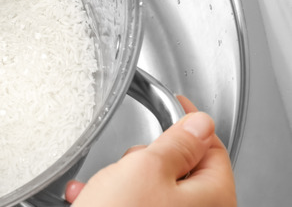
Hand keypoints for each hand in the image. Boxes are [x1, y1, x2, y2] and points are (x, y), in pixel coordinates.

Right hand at [65, 96, 235, 206]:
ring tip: (100, 187)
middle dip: (144, 158)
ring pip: (149, 187)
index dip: (190, 122)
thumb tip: (199, 124)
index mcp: (214, 197)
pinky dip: (109, 198)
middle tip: (128, 162)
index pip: (212, 146)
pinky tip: (88, 199)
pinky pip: (131, 205)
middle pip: (179, 167)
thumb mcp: (146, 167)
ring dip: (118, 180)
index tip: (175, 105)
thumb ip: (176, 142)